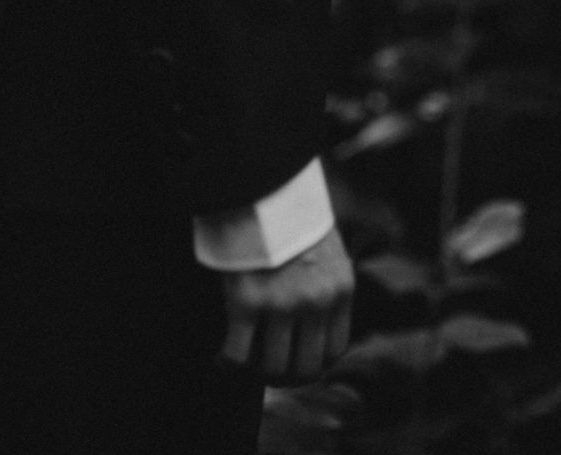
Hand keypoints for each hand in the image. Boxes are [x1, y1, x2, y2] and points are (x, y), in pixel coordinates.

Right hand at [217, 225, 354, 385]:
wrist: (263, 184)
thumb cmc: (289, 215)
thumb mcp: (326, 249)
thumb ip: (325, 285)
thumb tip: (312, 323)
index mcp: (340, 289)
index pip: (334, 350)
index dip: (313, 365)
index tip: (295, 364)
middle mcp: (316, 302)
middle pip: (304, 367)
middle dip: (285, 376)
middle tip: (266, 372)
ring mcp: (282, 304)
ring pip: (271, 366)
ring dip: (254, 370)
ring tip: (243, 363)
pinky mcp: (246, 301)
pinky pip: (236, 353)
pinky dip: (226, 364)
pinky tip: (220, 361)